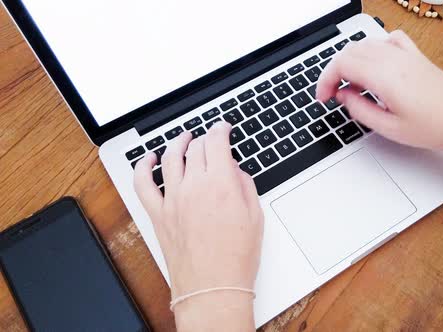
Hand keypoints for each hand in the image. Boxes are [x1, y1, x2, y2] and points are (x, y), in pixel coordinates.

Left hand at [133, 122, 263, 307]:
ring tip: (183, 138)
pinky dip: (143, 167)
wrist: (213, 287)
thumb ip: (245, 186)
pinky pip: (143, 184)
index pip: (216, 142)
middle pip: (195, 148)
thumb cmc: (236, 258)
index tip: (224, 128)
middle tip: (211, 137)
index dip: (221, 129)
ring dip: (177, 142)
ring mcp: (172, 199)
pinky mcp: (158, 214)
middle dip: (205, 137)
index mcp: (220, 184)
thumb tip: (236, 171)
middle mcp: (194, 187)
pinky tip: (149, 159)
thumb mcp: (255, 216)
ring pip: (170, 158)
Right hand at [316, 30, 442, 152]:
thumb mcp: (389, 128)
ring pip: (367, 44)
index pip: (342, 64)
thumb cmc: (437, 127)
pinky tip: (376, 65)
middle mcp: (394, 59)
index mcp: (385, 76)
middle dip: (335, 71)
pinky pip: (389, 41)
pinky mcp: (417, 57)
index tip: (324, 97)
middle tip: (333, 95)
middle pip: (350, 51)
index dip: (326, 80)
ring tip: (350, 86)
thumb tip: (344, 97)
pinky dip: (375, 49)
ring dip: (351, 61)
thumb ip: (360, 110)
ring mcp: (407, 55)